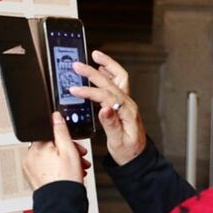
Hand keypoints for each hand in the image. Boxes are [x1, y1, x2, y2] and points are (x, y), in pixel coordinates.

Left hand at [23, 112, 91, 188]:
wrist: (63, 203)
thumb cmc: (66, 180)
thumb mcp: (68, 149)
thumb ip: (61, 130)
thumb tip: (55, 116)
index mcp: (36, 147)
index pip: (50, 134)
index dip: (66, 138)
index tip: (75, 144)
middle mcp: (29, 157)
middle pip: (51, 147)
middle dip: (68, 151)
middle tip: (79, 157)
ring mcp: (30, 169)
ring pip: (50, 158)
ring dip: (65, 161)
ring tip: (76, 168)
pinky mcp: (34, 178)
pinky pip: (47, 168)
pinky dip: (58, 169)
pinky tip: (68, 174)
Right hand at [68, 50, 146, 165]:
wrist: (138, 157)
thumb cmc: (128, 152)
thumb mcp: (118, 142)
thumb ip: (111, 124)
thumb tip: (104, 108)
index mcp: (127, 112)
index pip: (106, 96)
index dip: (89, 91)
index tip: (75, 89)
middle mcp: (128, 105)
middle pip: (111, 82)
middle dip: (93, 72)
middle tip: (78, 65)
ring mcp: (127, 103)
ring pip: (119, 77)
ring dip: (107, 65)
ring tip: (95, 55)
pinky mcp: (124, 104)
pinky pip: (118, 83)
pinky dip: (109, 73)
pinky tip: (102, 70)